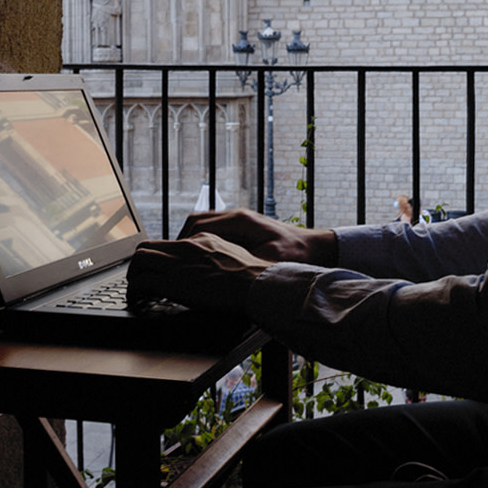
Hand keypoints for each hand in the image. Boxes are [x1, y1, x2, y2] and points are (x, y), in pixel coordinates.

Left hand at [127, 232, 272, 313]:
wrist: (254, 284)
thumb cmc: (250, 276)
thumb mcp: (231, 253)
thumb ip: (216, 254)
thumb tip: (210, 264)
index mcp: (200, 240)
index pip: (168, 242)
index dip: (157, 255)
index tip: (156, 267)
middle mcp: (184, 248)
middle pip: (146, 246)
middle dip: (137, 263)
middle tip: (138, 276)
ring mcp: (177, 264)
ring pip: (139, 260)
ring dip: (133, 275)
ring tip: (134, 288)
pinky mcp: (172, 283)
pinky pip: (141, 282)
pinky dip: (134, 291)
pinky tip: (136, 299)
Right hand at [176, 209, 337, 264]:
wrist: (315, 248)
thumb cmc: (295, 257)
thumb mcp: (268, 263)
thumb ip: (243, 263)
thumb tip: (218, 271)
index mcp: (240, 221)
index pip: (198, 224)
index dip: (182, 242)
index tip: (174, 259)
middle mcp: (237, 216)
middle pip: (195, 221)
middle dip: (181, 241)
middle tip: (172, 262)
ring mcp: (239, 220)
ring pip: (202, 225)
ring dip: (190, 241)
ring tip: (183, 262)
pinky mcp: (242, 228)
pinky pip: (213, 231)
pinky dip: (202, 242)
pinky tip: (202, 260)